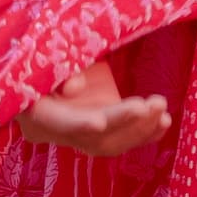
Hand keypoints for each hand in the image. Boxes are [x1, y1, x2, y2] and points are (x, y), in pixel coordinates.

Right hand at [16, 59, 170, 158]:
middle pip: (89, 137)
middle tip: (152, 105)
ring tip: (162, 113)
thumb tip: (76, 86)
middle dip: (123, 123)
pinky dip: (143, 133)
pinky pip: (119, 140)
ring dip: (139, 130)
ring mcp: (75, 136)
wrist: (41, 62)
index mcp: (33, 111)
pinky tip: (163, 122)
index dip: (76, 124)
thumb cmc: (42, 52)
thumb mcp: (45, 52)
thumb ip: (58, 67)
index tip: (99, 122)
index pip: (54, 121)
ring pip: (108, 144)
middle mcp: (53, 132)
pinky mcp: (94, 133)